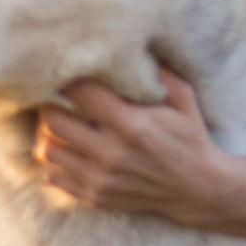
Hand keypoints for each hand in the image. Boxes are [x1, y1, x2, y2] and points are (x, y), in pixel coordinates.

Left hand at [34, 66, 245, 245]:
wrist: (198, 188)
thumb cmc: (190, 137)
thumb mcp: (184, 99)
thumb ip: (160, 74)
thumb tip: (135, 49)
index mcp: (130, 124)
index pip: (81, 93)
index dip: (70, 77)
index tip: (69, 68)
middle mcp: (110, 153)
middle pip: (53, 121)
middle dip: (49, 102)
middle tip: (55, 93)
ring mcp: (100, 178)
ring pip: (47, 150)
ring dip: (48, 132)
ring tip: (58, 119)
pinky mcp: (96, 196)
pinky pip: (54, 177)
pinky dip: (53, 160)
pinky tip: (66, 146)